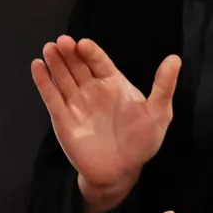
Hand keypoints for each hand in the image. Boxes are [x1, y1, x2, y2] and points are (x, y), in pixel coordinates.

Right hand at [31, 36, 178, 207]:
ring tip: (48, 48)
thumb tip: (175, 58)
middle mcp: (92, 91)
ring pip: (62, 78)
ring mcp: (75, 104)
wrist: (120, 171)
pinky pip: (51, 97)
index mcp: (113, 85)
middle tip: (61, 41)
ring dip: (55, 62)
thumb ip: (164, 86)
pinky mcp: (62, 119)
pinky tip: (37, 66)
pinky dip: (43, 82)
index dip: (90, 52)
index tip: (82, 43)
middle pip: (77, 66)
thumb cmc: (142, 142)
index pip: (99, 62)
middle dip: (69, 53)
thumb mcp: (159, 113)